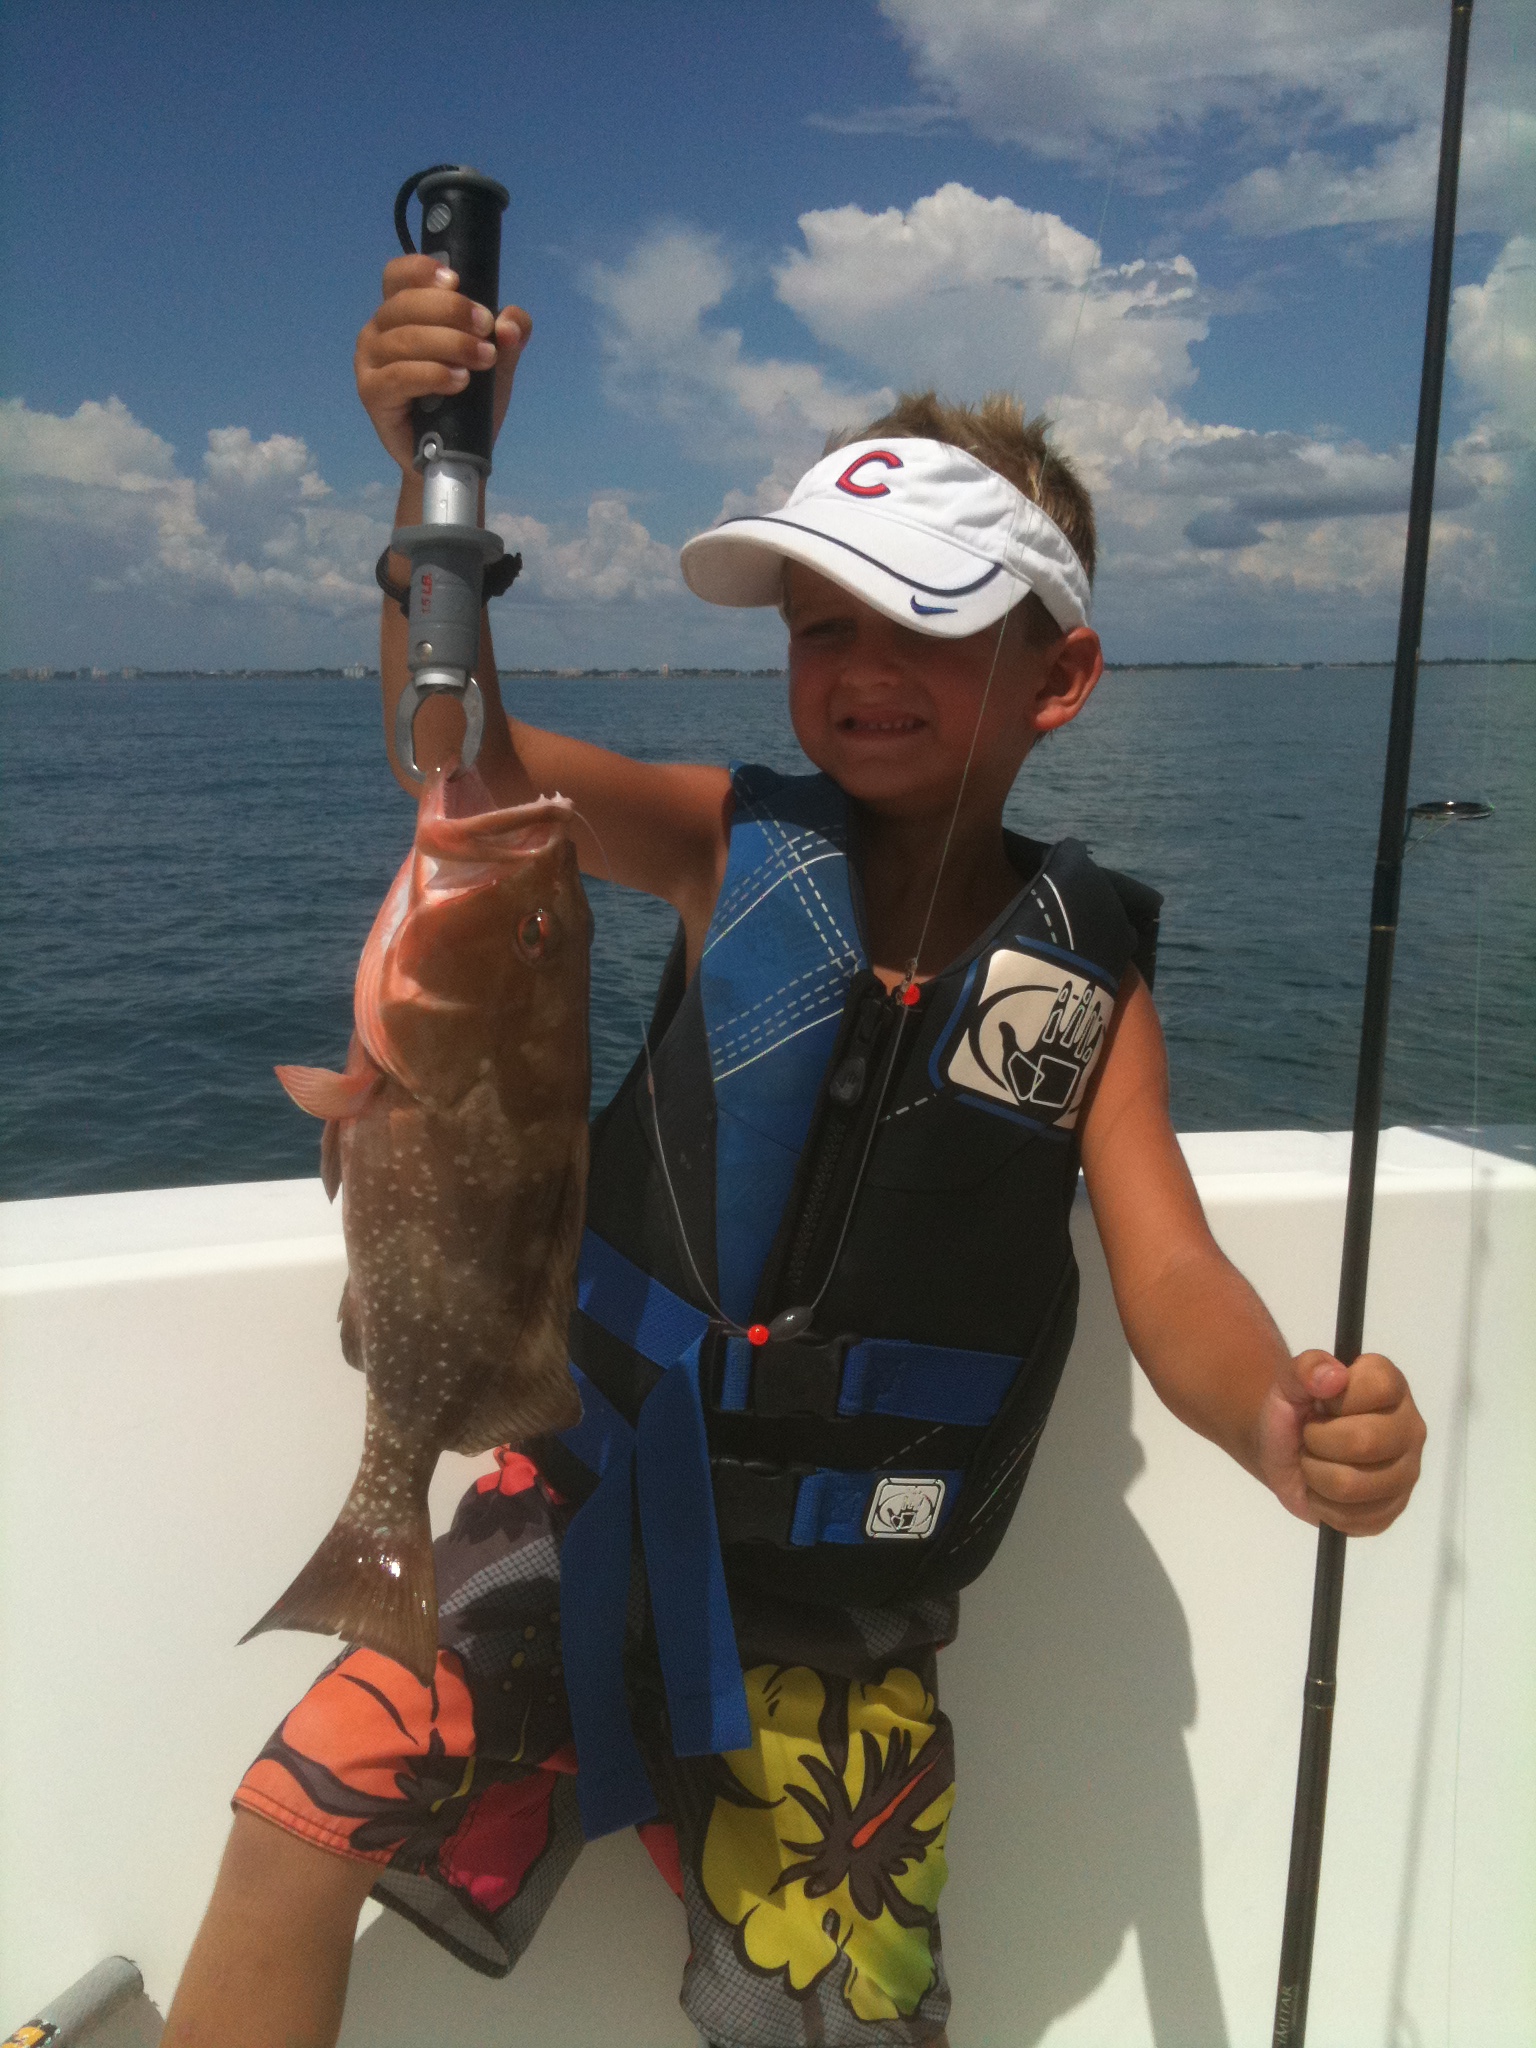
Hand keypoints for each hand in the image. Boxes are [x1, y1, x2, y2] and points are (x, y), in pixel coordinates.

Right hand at [354, 254, 529, 470]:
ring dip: (449, 344)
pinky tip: (459, 381)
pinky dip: (432, 374)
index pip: (398, 275)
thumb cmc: (467, 403)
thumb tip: (511, 324)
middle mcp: (378, 330)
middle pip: (405, 304)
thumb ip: (510, 337)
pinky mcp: (371, 392)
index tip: (456, 280)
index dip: (421, 270)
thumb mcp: (497, 364)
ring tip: (482, 360)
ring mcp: (369, 361)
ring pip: (405, 339)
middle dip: (451, 311)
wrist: (454, 456)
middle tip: (486, 329)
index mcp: (401, 311)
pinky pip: (399, 375)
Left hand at [1257, 1349, 1426, 1534]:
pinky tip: (1323, 1489)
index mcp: (1391, 1386)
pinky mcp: (1393, 1510)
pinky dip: (1323, 1505)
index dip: (1336, 1399)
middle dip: (1318, 1441)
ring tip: (1315, 1462)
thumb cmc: (1293, 1411)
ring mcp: (1407, 1472)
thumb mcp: (1288, 1381)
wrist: (1283, 1452)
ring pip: (1352, 1485)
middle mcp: (1410, 1427)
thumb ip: (1306, 1368)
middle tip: (1311, 1436)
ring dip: (1315, 1474)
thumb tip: (1335, 1376)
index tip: (1322, 1403)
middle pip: (1363, 1441)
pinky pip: (1352, 1518)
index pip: (1377, 1388)